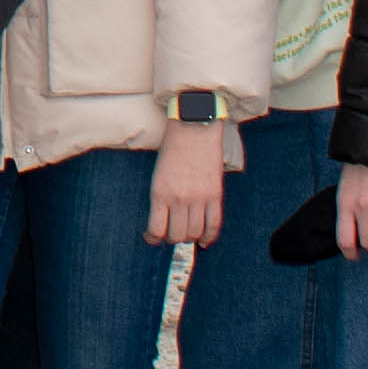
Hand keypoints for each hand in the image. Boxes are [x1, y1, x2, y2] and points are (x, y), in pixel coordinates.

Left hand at [148, 118, 230, 247]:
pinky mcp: (215, 194)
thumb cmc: (173, 148)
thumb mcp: (158, 174)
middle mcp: (179, 198)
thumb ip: (162, 197)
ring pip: (195, 232)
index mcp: (159, 192)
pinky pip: (214, 224)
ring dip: (190, 238)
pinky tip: (204, 240)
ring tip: (187, 234)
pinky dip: (209, 236)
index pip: (156, 230)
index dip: (153, 239)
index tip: (152, 238)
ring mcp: (199, 198)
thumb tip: (164, 220)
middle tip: (171, 233)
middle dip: (172, 238)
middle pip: (176, 235)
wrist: (194, 127)